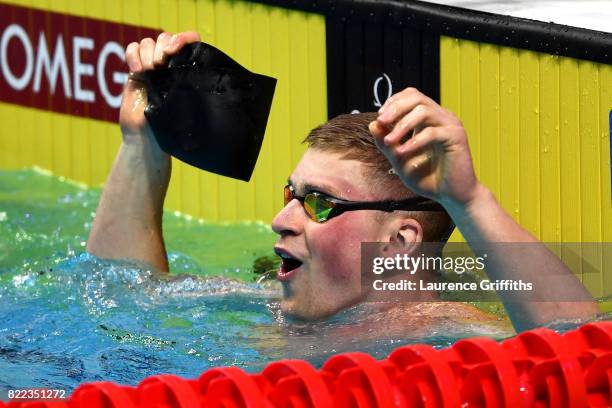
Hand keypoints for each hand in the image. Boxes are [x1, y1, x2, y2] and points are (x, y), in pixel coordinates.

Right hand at [120, 31, 200, 142]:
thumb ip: (186, 86)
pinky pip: (132, 48)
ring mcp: (151, 67)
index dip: (184, 39)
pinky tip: (137, 71)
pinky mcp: (135, 70)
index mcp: (188, 70)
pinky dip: (133, 55)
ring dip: (148, 53)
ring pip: (149, 42)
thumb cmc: (170, 128)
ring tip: (148, 72)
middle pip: (166, 38)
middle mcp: (170, 65)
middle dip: (163, 48)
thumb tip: (187, 69)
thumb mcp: (185, 106)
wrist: (146, 138)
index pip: (191, 41)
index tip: (175, 50)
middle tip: (160, 66)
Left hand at [369, 87, 479, 208]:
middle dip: (396, 108)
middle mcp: (441, 117)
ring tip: (389, 141)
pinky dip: (414, 141)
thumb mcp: (400, 159)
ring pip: (424, 111)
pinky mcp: (456, 138)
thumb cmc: (428, 178)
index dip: (394, 102)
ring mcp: (450, 125)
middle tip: (382, 121)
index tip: (380, 118)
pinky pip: (432, 132)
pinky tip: (403, 152)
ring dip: (402, 124)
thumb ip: (387, 143)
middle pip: (417, 98)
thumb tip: (373, 124)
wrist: (451, 196)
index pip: (412, 96)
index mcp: (430, 118)